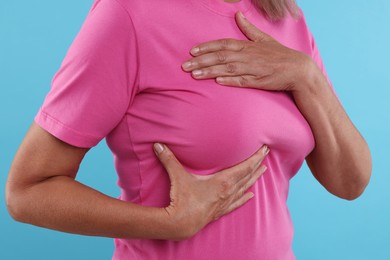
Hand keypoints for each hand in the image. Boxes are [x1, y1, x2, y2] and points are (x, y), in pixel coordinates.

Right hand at [153, 143, 268, 239]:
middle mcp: (228, 192)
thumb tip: (158, 145)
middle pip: (247, 176)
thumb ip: (169, 159)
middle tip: (266, 155)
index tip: (265, 149)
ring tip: (262, 171)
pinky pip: (236, 203)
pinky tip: (250, 197)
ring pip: (244, 188)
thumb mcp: (177, 176)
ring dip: (254, 179)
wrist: (181, 224)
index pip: (244, 167)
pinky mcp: (220, 211)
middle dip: (258, 164)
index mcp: (222, 181)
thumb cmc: (182, 200)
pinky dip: (244, 198)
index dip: (255, 158)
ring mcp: (225, 202)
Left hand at [182, 11, 312, 91]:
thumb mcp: (263, 38)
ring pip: (227, 69)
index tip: (192, 51)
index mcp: (247, 46)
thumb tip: (237, 14)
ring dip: (210, 71)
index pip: (223, 44)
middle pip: (220, 57)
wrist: (298, 70)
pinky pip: (241, 81)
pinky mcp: (257, 81)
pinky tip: (217, 82)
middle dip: (201, 61)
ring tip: (194, 75)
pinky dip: (230, 81)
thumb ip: (248, 28)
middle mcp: (247, 56)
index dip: (207, 47)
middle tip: (184, 66)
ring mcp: (252, 69)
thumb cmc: (279, 55)